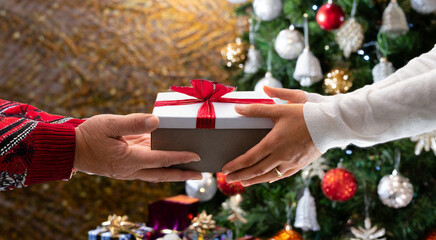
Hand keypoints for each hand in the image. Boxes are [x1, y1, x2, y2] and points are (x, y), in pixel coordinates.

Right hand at [74, 113, 201, 181]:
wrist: (69, 148)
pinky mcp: (125, 165)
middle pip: (162, 174)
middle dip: (182, 174)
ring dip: (173, 171)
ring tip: (190, 168)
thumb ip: (133, 123)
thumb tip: (156, 120)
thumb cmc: (88, 135)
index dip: (179, 157)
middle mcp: (130, 169)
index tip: (196, 156)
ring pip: (155, 171)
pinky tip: (170, 155)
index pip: (160, 159)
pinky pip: (147, 165)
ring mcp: (128, 169)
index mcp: (128, 160)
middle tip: (201, 174)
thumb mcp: (109, 124)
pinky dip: (160, 162)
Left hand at [222, 86, 320, 185]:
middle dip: (240, 175)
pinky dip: (272, 178)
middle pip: (256, 170)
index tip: (224, 169)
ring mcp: (291, 163)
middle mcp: (281, 156)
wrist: (331, 125)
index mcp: (273, 143)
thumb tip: (237, 108)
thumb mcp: (280, 109)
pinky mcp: (300, 164)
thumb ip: (257, 109)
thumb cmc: (305, 115)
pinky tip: (267, 179)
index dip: (236, 165)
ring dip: (254, 180)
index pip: (249, 158)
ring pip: (269, 175)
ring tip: (243, 182)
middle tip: (228, 179)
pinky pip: (283, 175)